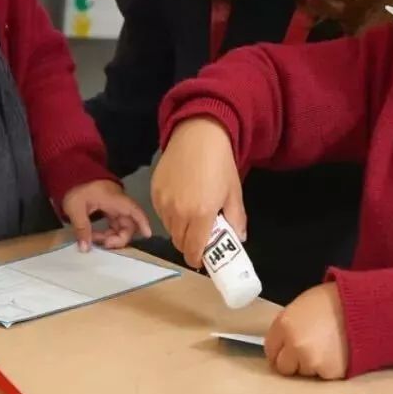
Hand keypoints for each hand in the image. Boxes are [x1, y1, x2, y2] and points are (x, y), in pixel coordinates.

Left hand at [62, 179, 151, 250]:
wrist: (72, 172)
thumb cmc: (76, 187)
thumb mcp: (75, 208)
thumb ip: (82, 228)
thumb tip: (85, 249)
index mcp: (114, 199)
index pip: (134, 210)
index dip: (143, 222)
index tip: (147, 235)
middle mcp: (118, 202)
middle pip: (129, 223)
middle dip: (119, 237)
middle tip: (103, 244)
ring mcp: (114, 205)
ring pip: (121, 225)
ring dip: (111, 236)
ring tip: (94, 240)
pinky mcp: (108, 208)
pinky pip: (113, 223)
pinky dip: (108, 232)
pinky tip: (96, 236)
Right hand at [151, 117, 245, 267]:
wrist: (198, 135)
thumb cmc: (220, 164)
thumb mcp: (234, 192)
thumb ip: (236, 219)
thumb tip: (238, 239)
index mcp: (202, 215)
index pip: (193, 250)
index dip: (197, 259)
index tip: (202, 258)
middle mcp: (179, 212)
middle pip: (179, 242)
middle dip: (190, 244)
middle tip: (200, 236)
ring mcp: (164, 202)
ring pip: (169, 229)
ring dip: (180, 230)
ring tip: (191, 216)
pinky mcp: (154, 191)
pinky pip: (161, 214)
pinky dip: (170, 215)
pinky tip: (181, 202)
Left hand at [265, 283, 348, 378]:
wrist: (360, 306)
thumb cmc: (330, 301)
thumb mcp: (299, 306)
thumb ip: (286, 326)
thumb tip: (279, 342)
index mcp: (284, 325)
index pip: (270, 349)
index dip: (278, 349)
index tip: (285, 349)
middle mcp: (294, 345)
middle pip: (283, 367)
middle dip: (292, 360)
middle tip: (306, 348)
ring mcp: (311, 360)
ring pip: (303, 371)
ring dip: (310, 363)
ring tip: (325, 345)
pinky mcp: (329, 372)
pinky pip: (322, 374)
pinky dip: (327, 366)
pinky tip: (335, 351)